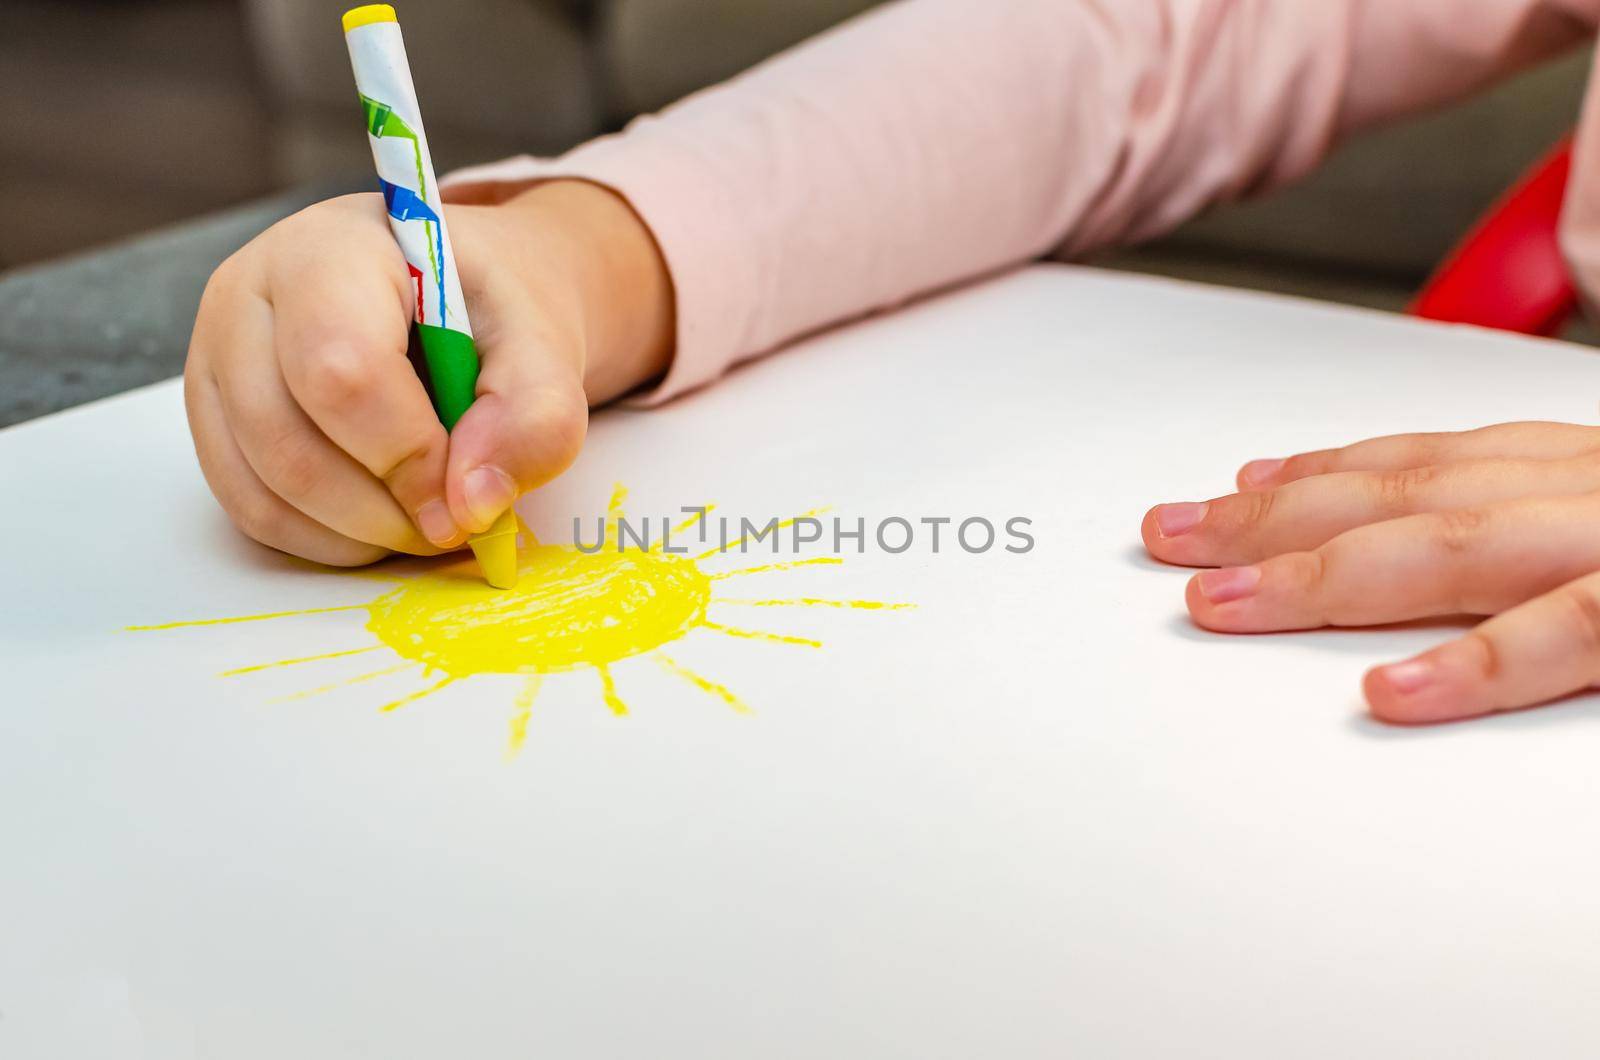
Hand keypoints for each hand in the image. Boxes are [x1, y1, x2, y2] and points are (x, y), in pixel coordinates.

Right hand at [185, 180, 672, 565]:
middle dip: (384, 509)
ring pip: (262, 488)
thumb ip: (534, 413)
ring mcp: (216, 359)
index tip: (467, 500)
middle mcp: (247, 296)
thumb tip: (473, 504)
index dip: (407, 455)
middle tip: (456, 524)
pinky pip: (250, 510)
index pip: (342, 369)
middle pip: (288, 440)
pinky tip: (382, 522)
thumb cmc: (489, 307)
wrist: (453, 294)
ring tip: (426, 518)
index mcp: (330, 249)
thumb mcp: (542, 340)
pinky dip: (325, 541)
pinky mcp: (214, 420)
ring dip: (357, 534)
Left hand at [1141, 421, 1599, 722]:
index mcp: (1587, 471)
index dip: (1324, 474)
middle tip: (1176, 538)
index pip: (1434, 463)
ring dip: (1326, 576)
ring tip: (1222, 603)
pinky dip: (1476, 662)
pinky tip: (1387, 692)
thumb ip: (1544, 526)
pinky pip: (1568, 633)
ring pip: (1455, 550)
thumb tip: (1447, 540)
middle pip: (1411, 498)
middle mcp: (1593, 490)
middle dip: (1279, 519)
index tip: (1237, 487)